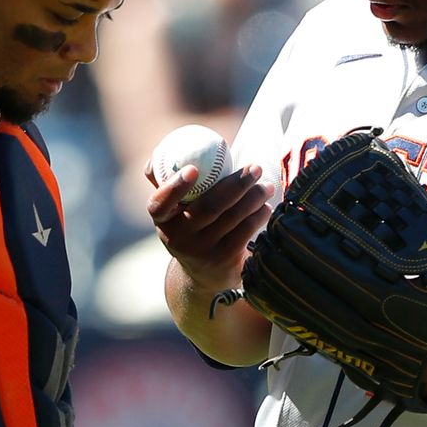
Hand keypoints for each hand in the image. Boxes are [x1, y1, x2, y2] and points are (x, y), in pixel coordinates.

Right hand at [147, 162, 271, 293]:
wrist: (202, 274)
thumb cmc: (188, 225)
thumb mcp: (172, 210)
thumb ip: (165, 181)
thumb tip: (160, 152)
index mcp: (162, 219)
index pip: (160, 203)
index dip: (175, 186)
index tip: (193, 169)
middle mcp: (178, 238)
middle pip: (210, 206)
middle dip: (237, 183)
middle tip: (255, 168)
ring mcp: (202, 251)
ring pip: (232, 217)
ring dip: (254, 196)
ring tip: (266, 186)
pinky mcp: (223, 261)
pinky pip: (245, 231)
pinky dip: (258, 215)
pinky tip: (264, 206)